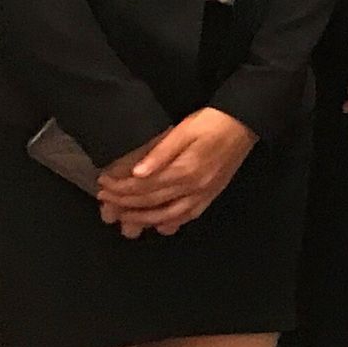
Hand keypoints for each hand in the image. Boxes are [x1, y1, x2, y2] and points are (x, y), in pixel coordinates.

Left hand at [96, 108, 255, 236]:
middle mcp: (194, 187)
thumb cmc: (212, 122)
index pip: (144, 186)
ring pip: (168, 216)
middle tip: (105, 198)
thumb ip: (160, 153)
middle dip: (124, 202)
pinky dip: (171, 223)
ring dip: (143, 219)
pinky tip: (159, 224)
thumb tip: (137, 173)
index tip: (103, 183)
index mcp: (185, 170)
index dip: (121, 187)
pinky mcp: (211, 195)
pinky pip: (188, 216)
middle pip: (152, 202)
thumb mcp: (184, 130)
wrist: (244, 123)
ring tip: (124, 216)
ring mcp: (204, 194)